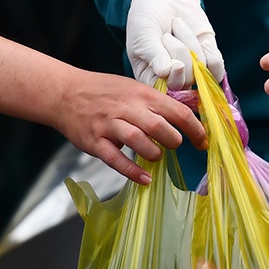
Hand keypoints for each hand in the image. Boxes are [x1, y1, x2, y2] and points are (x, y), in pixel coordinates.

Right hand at [52, 70, 207, 183]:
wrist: (65, 93)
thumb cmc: (103, 92)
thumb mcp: (132, 88)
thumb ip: (155, 102)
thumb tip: (186, 117)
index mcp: (141, 94)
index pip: (177, 112)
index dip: (195, 129)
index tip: (203, 142)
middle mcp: (126, 108)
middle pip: (159, 126)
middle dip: (174, 141)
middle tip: (176, 147)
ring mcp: (109, 125)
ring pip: (138, 140)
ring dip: (154, 153)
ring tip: (157, 157)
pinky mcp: (94, 141)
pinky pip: (115, 159)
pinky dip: (132, 171)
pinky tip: (145, 179)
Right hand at [125, 0, 225, 88]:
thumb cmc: (146, 20)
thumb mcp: (144, 37)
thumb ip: (155, 56)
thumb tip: (167, 72)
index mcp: (152, 80)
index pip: (167, 94)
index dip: (172, 77)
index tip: (167, 52)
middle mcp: (173, 81)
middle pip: (186, 80)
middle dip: (178, 50)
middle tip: (166, 35)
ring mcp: (192, 71)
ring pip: (201, 69)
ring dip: (189, 42)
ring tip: (176, 27)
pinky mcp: (208, 59)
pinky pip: (216, 66)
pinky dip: (208, 48)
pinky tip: (198, 36)